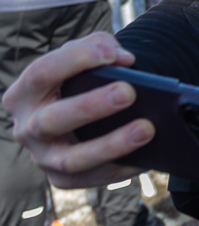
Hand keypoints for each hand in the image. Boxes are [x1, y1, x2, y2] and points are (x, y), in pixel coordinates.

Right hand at [1, 32, 153, 188]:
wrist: (80, 113)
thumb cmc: (80, 79)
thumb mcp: (82, 57)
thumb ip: (100, 45)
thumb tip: (123, 60)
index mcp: (24, 93)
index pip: (42, 73)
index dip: (76, 60)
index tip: (111, 55)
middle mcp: (26, 128)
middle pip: (52, 120)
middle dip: (91, 106)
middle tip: (129, 92)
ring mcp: (43, 157)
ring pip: (72, 159)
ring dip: (111, 145)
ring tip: (147, 129)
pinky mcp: (63, 180)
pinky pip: (93, 178)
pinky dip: (121, 168)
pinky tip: (147, 156)